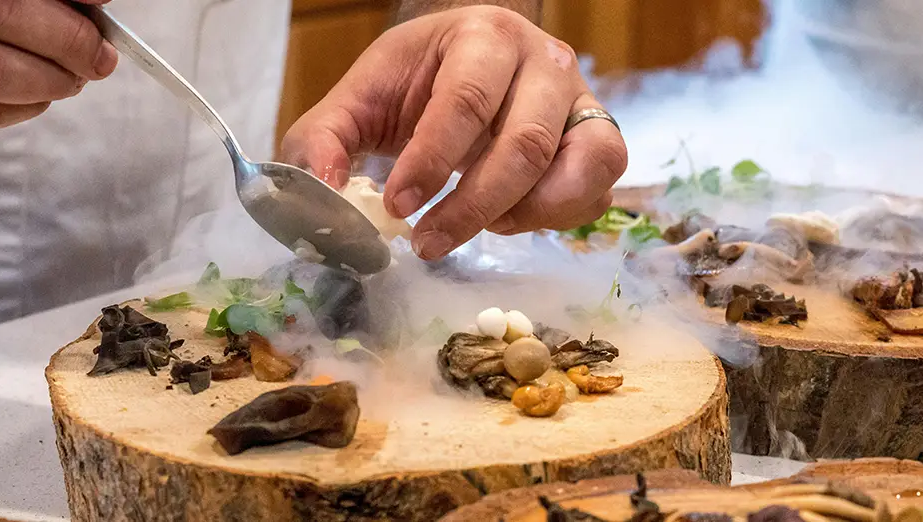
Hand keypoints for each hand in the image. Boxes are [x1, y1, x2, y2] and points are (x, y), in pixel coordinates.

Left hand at [281, 6, 626, 259]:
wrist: (469, 67)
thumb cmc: (416, 84)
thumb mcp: (359, 100)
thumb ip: (324, 141)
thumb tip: (322, 196)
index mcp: (483, 36)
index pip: (465, 100)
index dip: (431, 161)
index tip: (397, 207)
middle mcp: (545, 61)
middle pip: (525, 143)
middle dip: (472, 206)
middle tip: (427, 243)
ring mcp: (582, 101)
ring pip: (579, 167)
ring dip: (523, 214)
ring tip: (477, 229)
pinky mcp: (599, 142)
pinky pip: (597, 191)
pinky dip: (556, 218)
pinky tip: (509, 219)